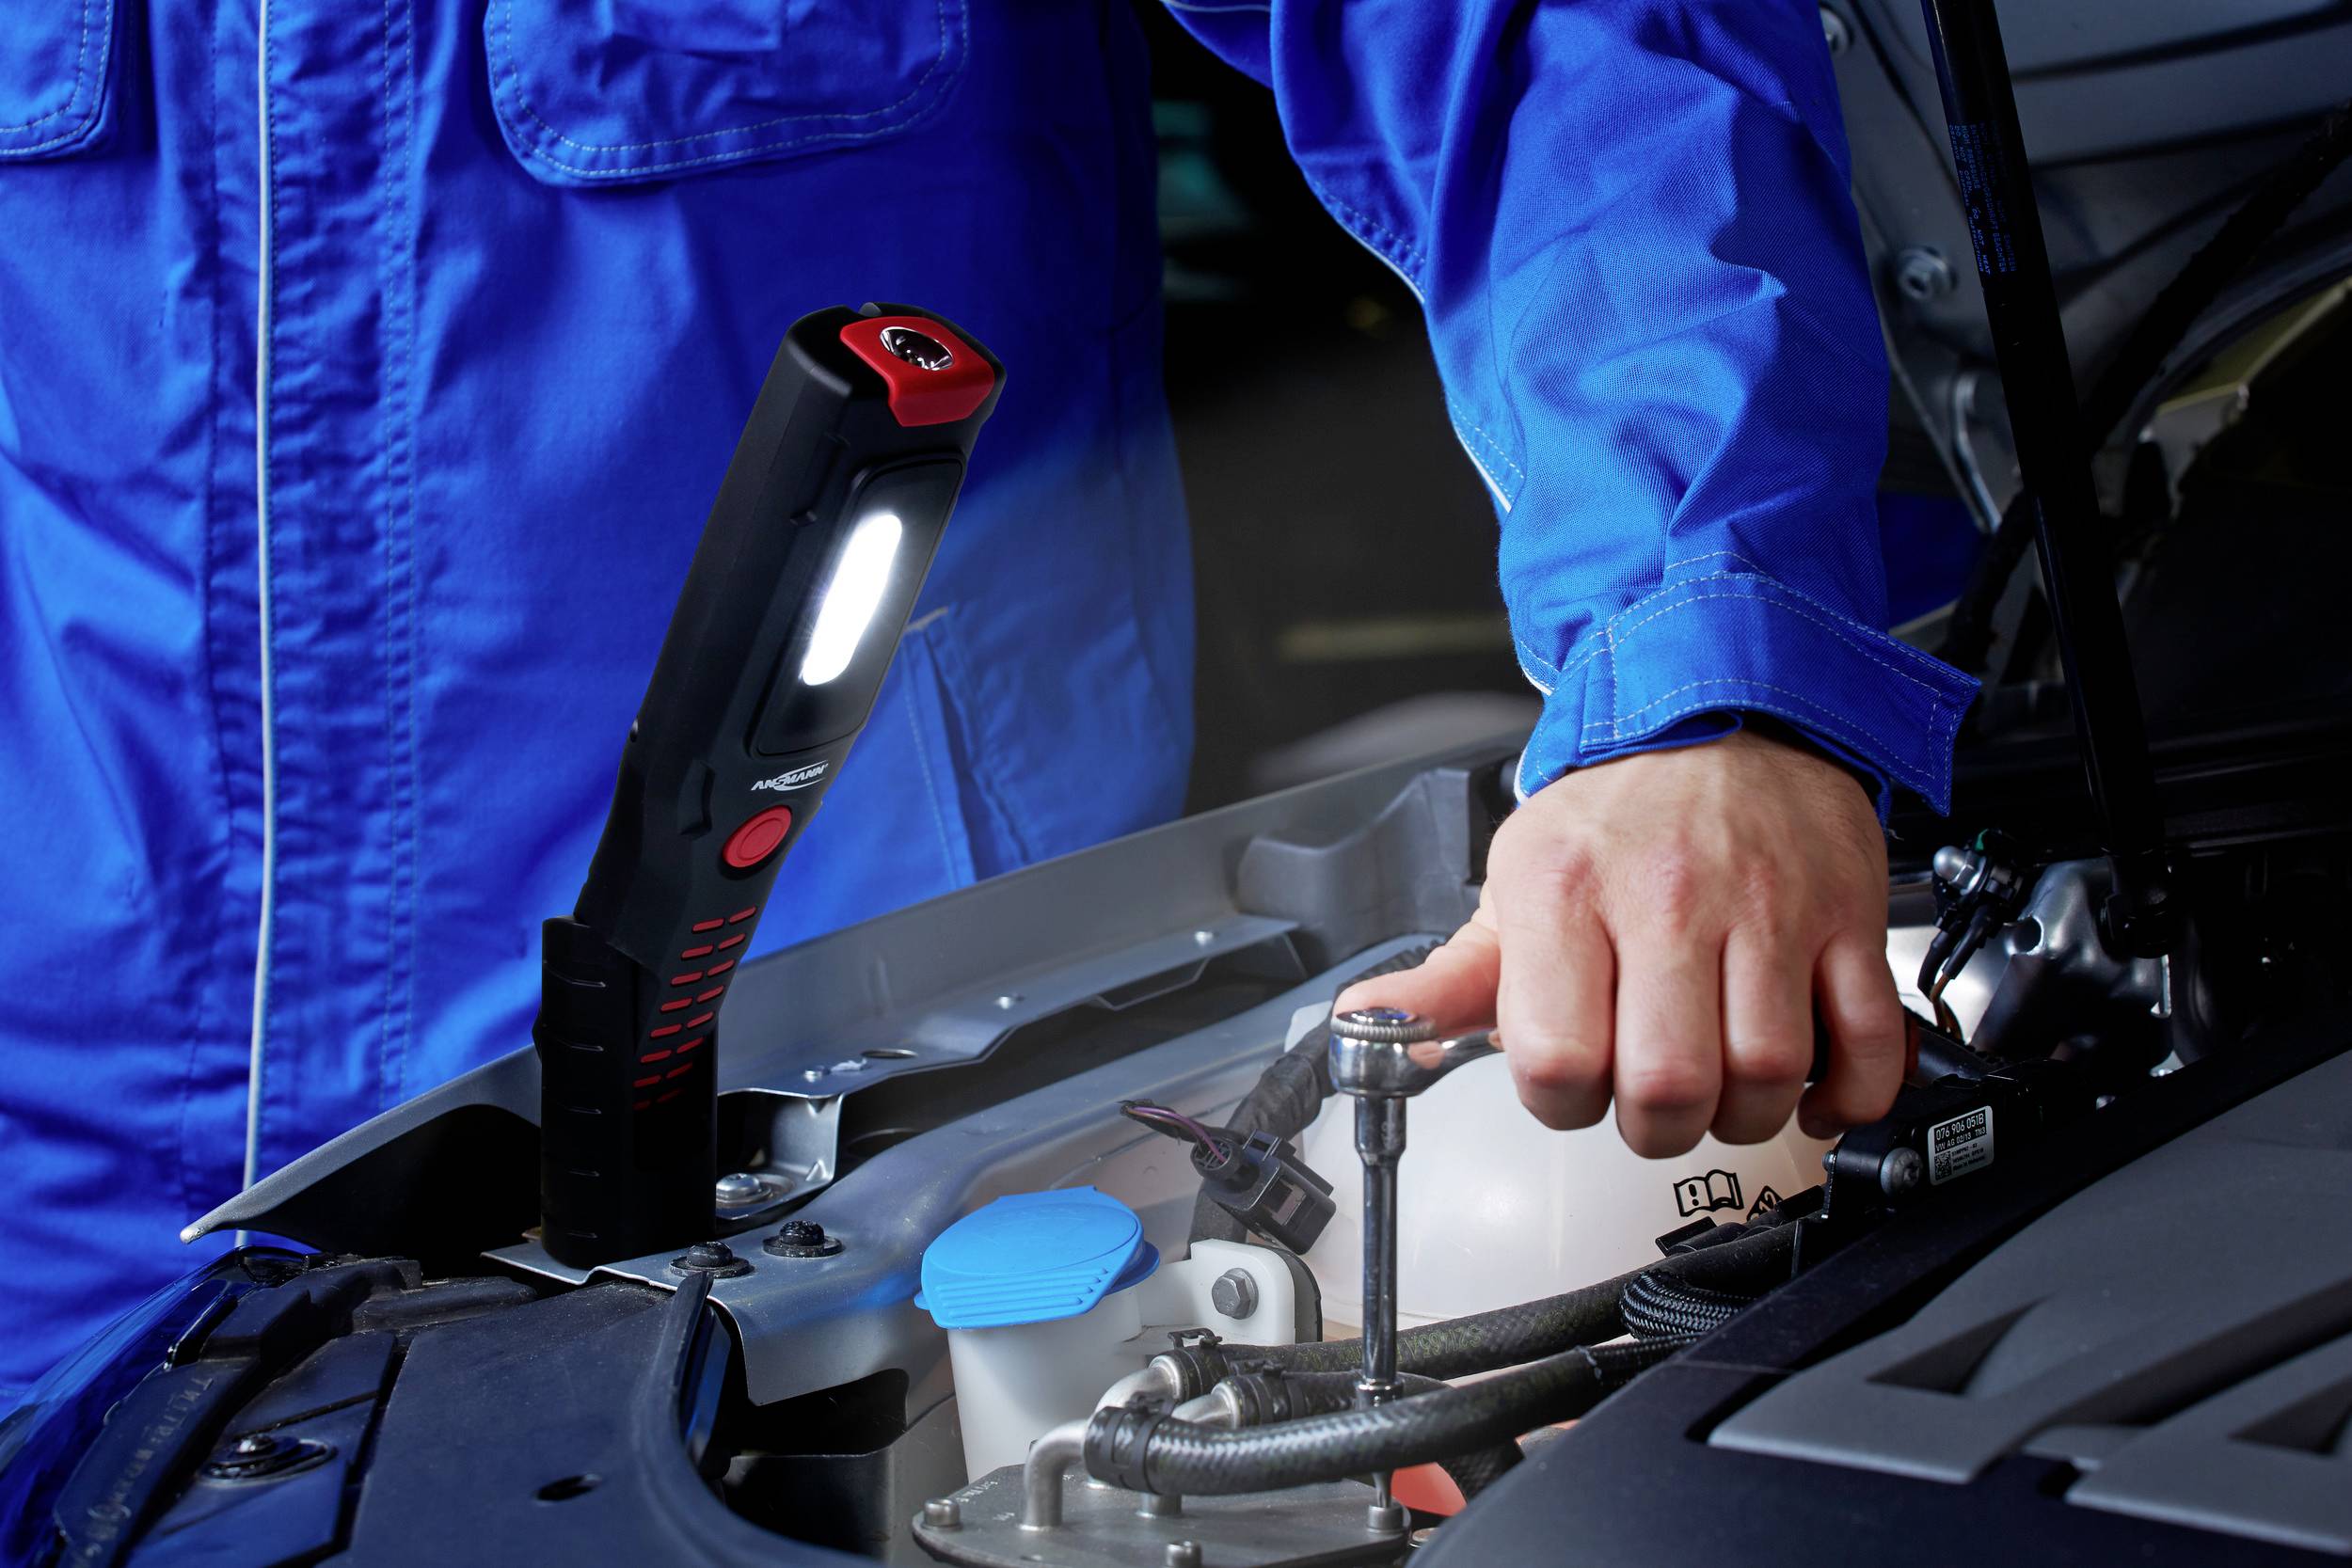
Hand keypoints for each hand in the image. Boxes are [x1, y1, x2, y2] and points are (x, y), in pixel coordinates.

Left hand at [1332, 729, 1903, 1155]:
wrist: (1717, 708)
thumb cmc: (1612, 813)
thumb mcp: (1513, 883)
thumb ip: (1447, 976)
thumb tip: (1365, 1027)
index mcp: (1565, 893)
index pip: (1554, 1060)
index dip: (1561, 1101)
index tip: (1573, 1084)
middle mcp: (1666, 898)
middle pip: (1667, 1087)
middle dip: (1655, 1127)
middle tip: (1652, 1103)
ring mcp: (1766, 908)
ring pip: (1766, 1075)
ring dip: (1744, 1115)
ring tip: (1723, 1090)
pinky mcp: (1844, 915)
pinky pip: (1865, 1042)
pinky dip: (1848, 1094)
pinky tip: (1811, 1091)